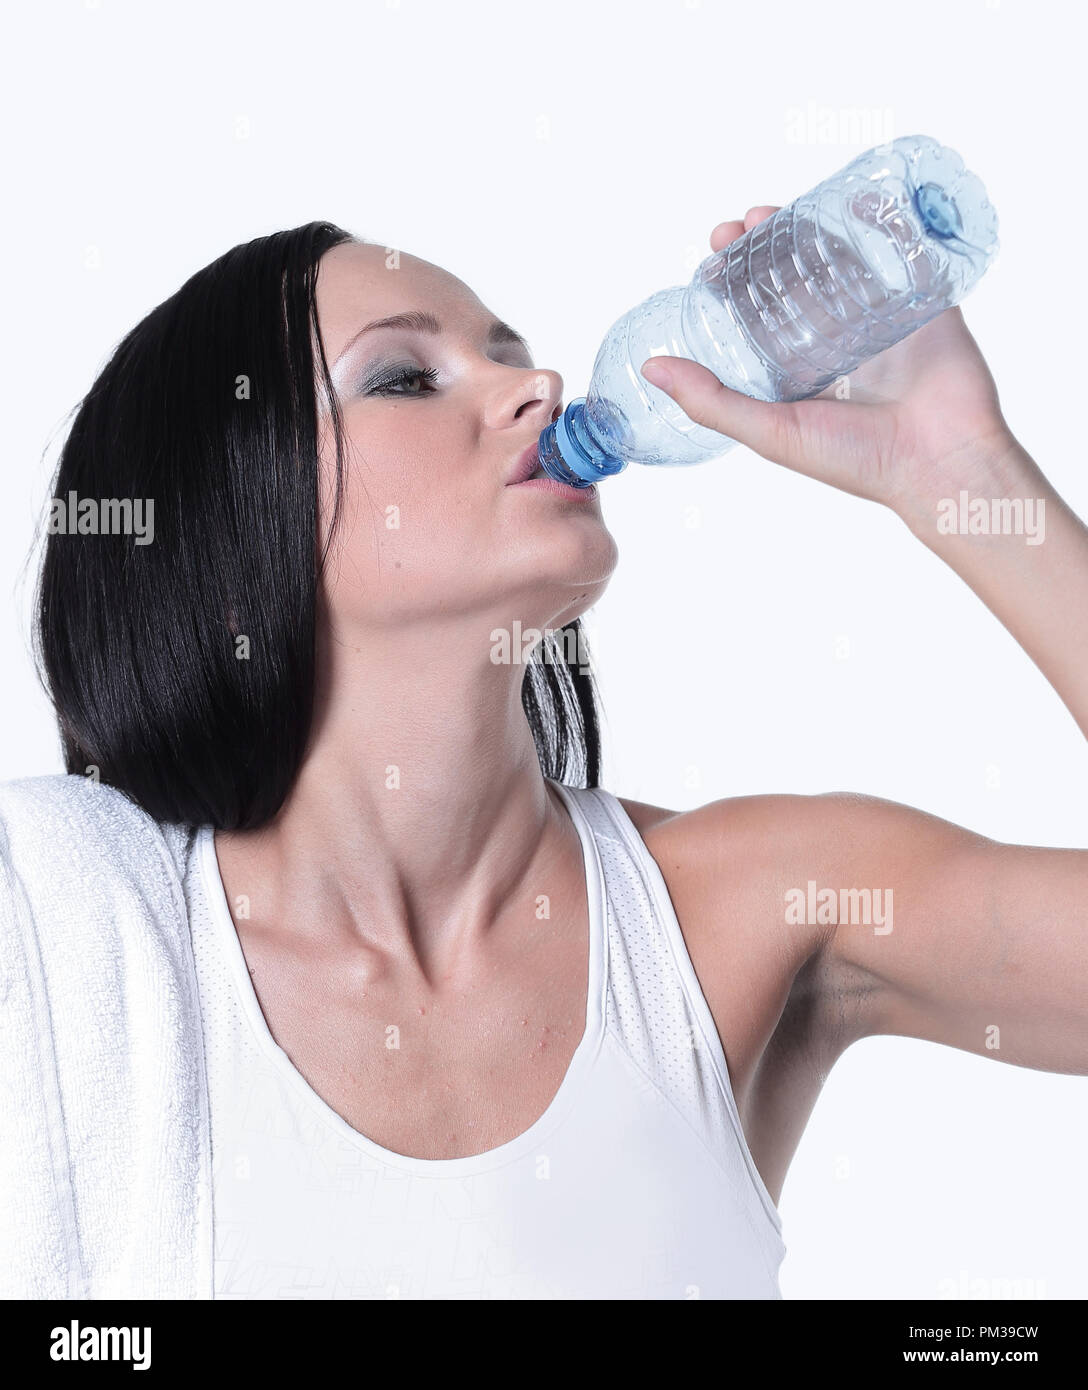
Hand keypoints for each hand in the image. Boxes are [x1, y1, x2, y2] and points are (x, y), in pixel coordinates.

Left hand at [640, 207, 1018, 516]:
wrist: (940, 461)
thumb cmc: (855, 459)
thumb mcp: (769, 432)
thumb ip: (711, 402)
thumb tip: (650, 367)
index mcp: (797, 372)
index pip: (755, 313)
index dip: (731, 282)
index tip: (711, 256)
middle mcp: (834, 342)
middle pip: (793, 276)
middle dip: (762, 246)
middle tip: (738, 227)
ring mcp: (878, 317)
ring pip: (838, 257)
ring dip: (806, 227)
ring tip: (772, 211)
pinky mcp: (922, 299)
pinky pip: (901, 250)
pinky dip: (878, 219)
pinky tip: (848, 195)